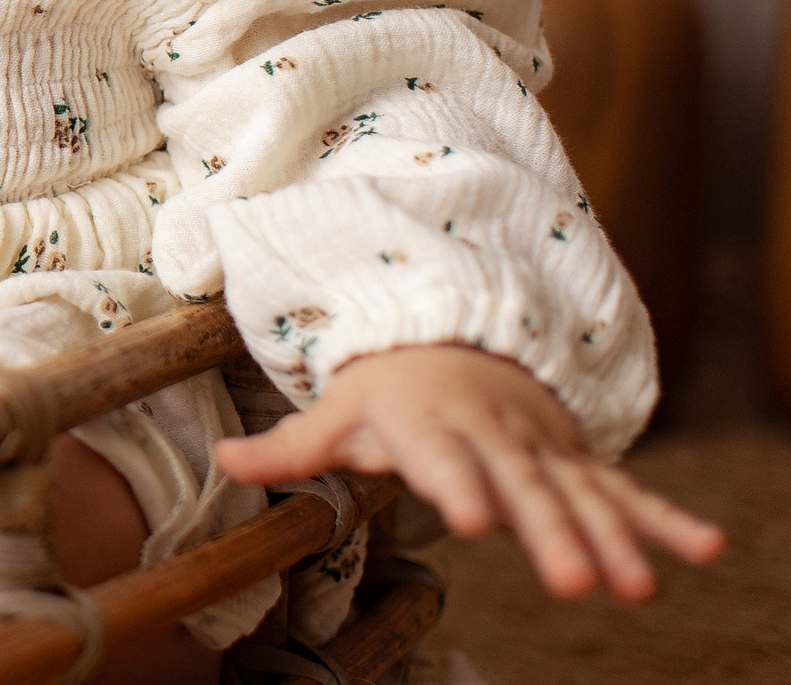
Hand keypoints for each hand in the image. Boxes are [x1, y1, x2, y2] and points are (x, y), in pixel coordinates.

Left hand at [212, 344, 723, 600]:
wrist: (454, 339)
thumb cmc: (387, 390)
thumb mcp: (337, 412)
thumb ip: (288, 448)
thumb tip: (219, 462)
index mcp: (431, 427)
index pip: (441, 460)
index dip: (455, 486)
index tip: (470, 519)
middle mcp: (494, 439)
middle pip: (523, 490)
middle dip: (550, 534)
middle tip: (572, 583)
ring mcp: (542, 451)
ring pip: (581, 497)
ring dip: (614, 540)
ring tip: (639, 587)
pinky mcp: (577, 463)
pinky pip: (626, 493)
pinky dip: (666, 519)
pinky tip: (707, 551)